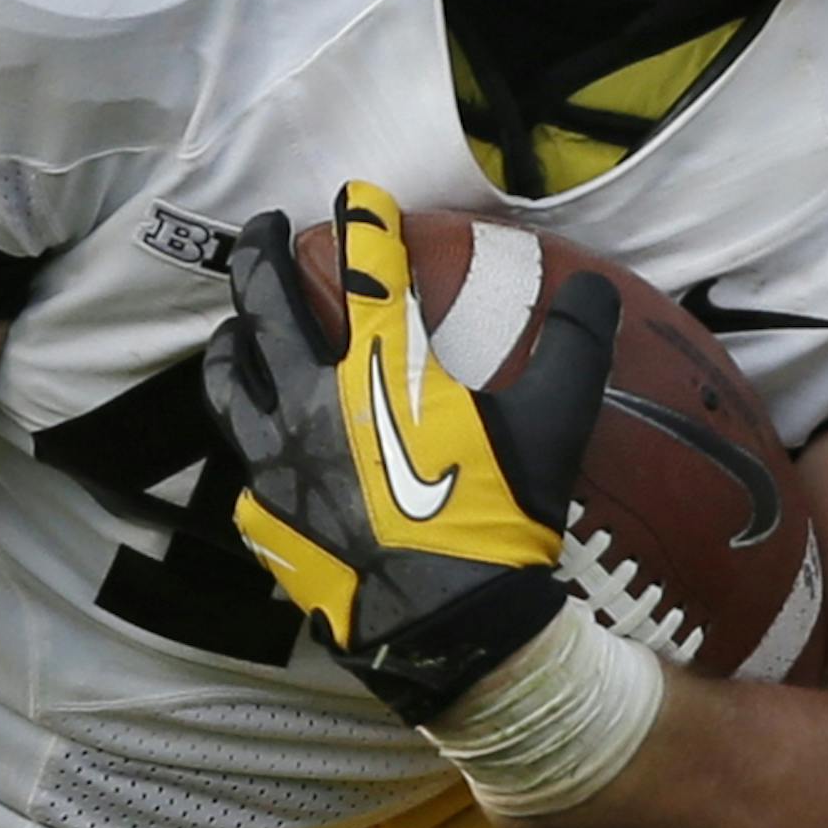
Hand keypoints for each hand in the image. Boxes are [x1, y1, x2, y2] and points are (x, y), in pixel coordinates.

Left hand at [202, 181, 619, 722]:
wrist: (451, 630)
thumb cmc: (499, 520)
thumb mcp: (554, 427)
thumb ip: (575, 347)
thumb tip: (597, 289)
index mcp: (380, 369)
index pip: (366, 268)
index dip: (364, 221)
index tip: (361, 196)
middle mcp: (311, 400)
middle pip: (266, 302)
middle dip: (261, 250)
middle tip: (265, 224)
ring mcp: (276, 458)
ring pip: (230, 377)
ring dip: (232, 338)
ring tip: (236, 325)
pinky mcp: (262, 513)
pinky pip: (243, 461)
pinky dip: (250, 434)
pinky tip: (261, 439)